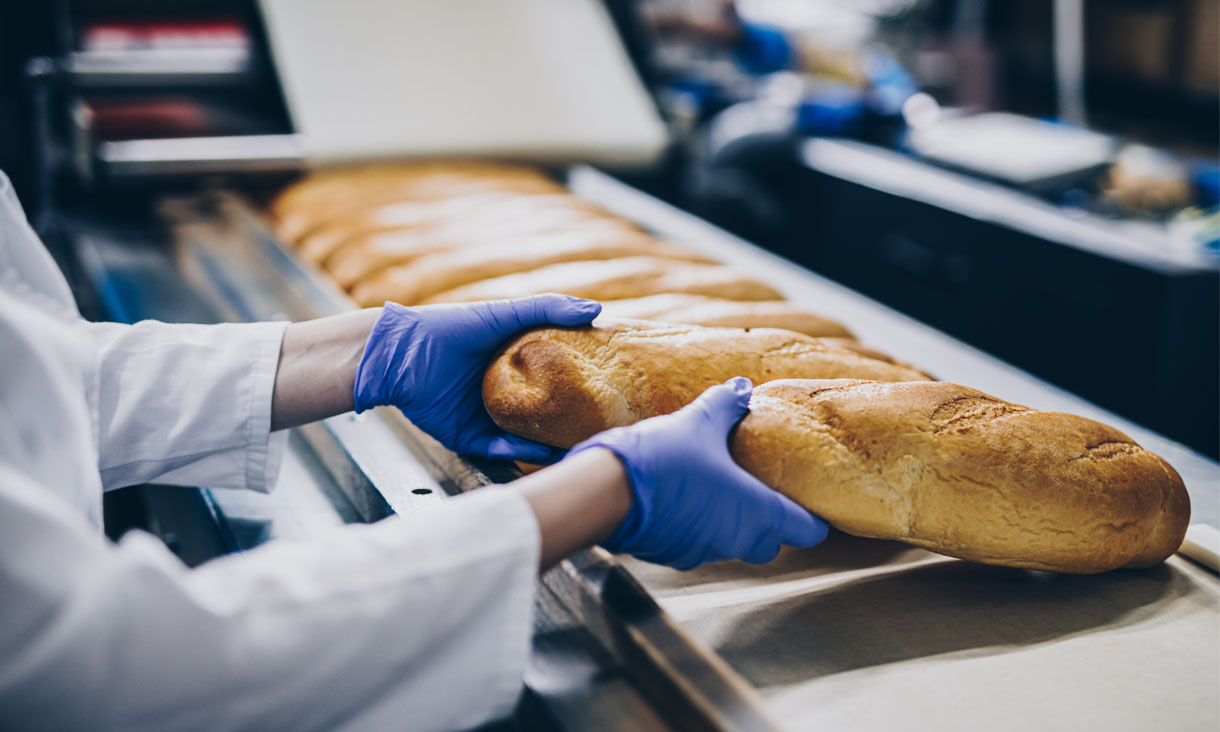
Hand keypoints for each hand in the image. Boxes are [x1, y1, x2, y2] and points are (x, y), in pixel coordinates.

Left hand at [354, 295, 600, 461]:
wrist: (398, 355)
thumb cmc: (449, 328)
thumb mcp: (503, 313)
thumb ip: (548, 309)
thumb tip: (597, 311)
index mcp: (512, 364)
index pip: (553, 379)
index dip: (578, 386)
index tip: (607, 394)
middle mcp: (502, 393)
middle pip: (541, 413)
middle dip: (567, 423)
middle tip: (599, 429)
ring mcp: (484, 417)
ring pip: (523, 437)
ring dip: (547, 445)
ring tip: (576, 448)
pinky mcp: (466, 437)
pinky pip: (496, 450)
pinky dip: (517, 453)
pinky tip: (538, 452)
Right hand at [568, 377, 828, 569]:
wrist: (607, 492)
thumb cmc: (664, 460)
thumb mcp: (699, 423)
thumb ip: (726, 406)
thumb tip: (742, 388)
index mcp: (758, 513)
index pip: (808, 530)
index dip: (813, 516)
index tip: (809, 499)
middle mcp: (737, 540)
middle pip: (772, 542)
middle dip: (772, 520)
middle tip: (762, 487)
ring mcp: (704, 552)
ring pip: (733, 543)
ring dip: (732, 521)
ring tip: (719, 486)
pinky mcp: (673, 555)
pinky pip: (699, 543)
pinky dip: (700, 525)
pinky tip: (685, 497)